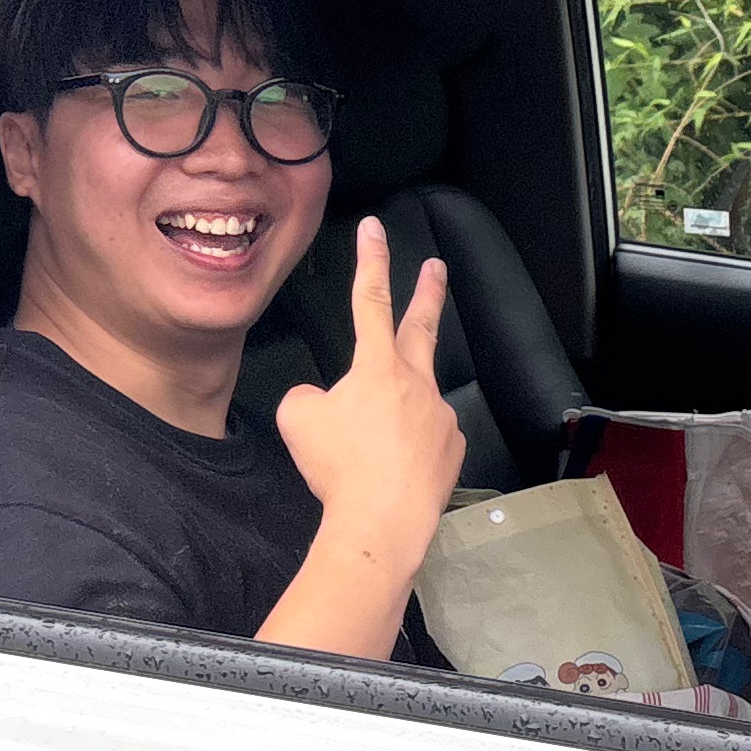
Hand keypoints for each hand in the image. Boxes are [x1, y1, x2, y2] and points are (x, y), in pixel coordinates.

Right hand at [275, 218, 463, 564]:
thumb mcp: (297, 420)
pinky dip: (406, 451)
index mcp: (377, 367)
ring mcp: (440, 415)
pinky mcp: (453, 448)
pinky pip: (424, 441)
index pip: (371, 299)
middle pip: (422, 326)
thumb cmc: (338, 468)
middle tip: (437, 269)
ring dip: (393, 418)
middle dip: (428, 293)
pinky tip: (392, 473)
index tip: (376, 229)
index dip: (371, 260)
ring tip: (369, 453)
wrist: (380, 521)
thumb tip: (325, 400)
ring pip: (413, 403)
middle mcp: (417, 383)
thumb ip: (309, 397)